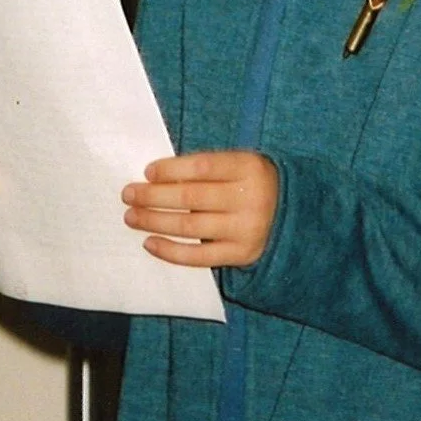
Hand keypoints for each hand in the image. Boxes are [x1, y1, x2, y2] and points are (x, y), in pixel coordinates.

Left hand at [122, 151, 277, 268]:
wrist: (292, 214)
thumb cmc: (251, 183)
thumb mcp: (239, 165)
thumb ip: (206, 168)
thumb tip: (155, 178)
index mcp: (249, 167)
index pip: (202, 166)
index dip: (171, 169)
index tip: (147, 172)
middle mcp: (250, 198)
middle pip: (191, 197)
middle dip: (153, 196)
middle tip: (128, 194)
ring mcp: (246, 229)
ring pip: (190, 226)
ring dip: (154, 221)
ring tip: (131, 217)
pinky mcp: (241, 254)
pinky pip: (199, 256)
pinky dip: (170, 250)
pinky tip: (149, 242)